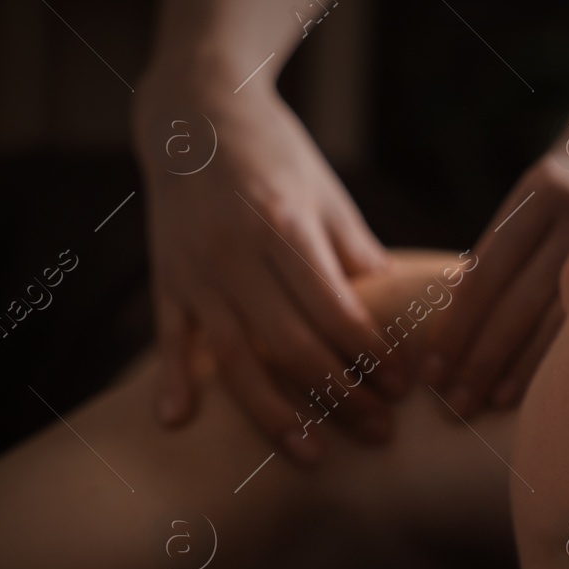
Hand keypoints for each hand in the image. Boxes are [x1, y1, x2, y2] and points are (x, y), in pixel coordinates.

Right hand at [133, 67, 405, 461]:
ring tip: (312, 456)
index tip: (403, 386)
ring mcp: (195, 270)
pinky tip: (178, 423)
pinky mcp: (165, 277)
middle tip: (379, 432)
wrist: (195, 111)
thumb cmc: (275, 153)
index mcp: (284, 227)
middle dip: (339, 397)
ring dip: (274, 415)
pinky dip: (172, 382)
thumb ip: (355, 254)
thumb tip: (397, 310)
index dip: (372, 356)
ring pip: (233, 359)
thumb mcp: (324, 192)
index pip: (335, 311)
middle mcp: (236, 253)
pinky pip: (168, 339)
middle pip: (290, 346)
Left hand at [422, 53, 568, 416]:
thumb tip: (452, 317)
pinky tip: (531, 391)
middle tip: (447, 403)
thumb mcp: (541, 196)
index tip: (430, 366)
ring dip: (513, 368)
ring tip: (479, 405)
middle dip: (478, 357)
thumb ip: (507, 248)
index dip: (457, 323)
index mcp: (542, 189)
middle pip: (516, 300)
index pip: (487, 268)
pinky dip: (556, 358)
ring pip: (554, 317)